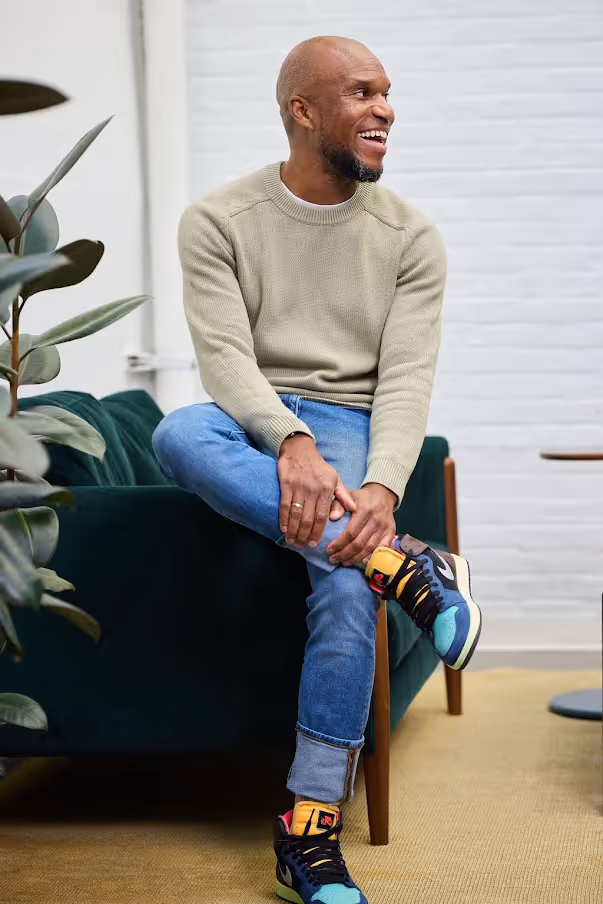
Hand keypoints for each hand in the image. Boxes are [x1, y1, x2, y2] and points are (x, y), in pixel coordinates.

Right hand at [278, 434, 356, 548]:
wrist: (300, 449)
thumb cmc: (319, 466)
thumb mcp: (335, 478)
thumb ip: (343, 495)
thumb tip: (354, 509)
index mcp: (326, 490)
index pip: (322, 516)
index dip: (318, 531)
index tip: (314, 543)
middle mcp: (312, 490)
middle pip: (308, 518)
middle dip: (304, 535)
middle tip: (301, 545)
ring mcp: (298, 487)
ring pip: (295, 514)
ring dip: (293, 530)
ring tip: (292, 541)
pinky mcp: (286, 484)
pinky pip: (284, 505)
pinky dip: (283, 518)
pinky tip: (283, 528)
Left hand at [325, 483, 396, 566]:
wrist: (382, 494)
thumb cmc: (361, 498)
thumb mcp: (347, 495)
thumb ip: (337, 505)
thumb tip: (332, 517)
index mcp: (364, 510)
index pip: (350, 532)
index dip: (339, 544)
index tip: (328, 550)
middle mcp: (376, 520)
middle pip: (359, 543)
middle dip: (344, 554)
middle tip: (333, 559)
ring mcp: (385, 527)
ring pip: (369, 548)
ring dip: (355, 558)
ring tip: (343, 562)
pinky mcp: (391, 532)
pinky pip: (382, 548)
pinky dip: (372, 557)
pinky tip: (362, 562)